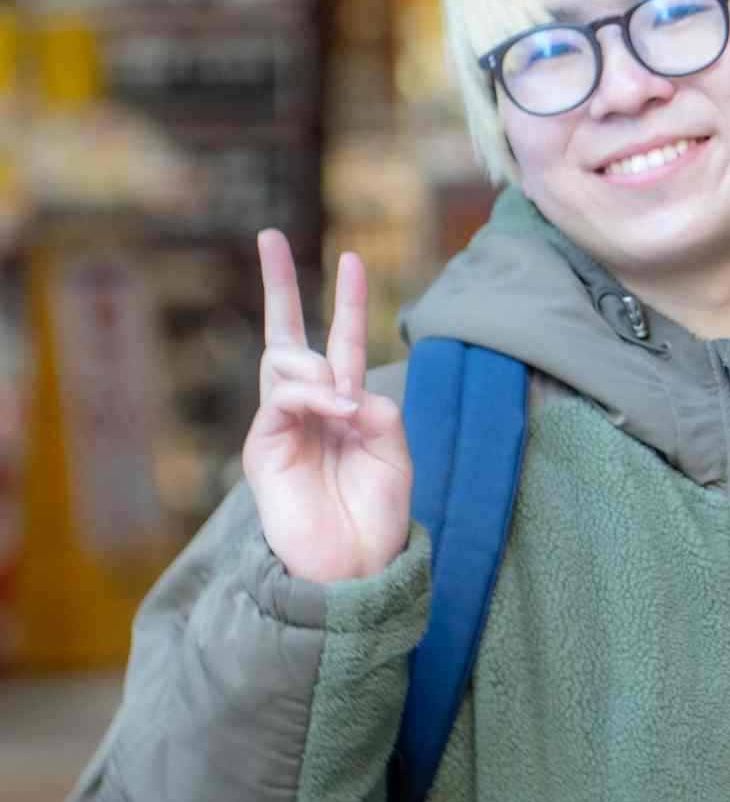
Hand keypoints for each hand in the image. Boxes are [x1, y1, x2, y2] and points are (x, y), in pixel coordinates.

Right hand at [242, 230, 411, 583]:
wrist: (353, 566)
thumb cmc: (376, 516)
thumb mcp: (394, 455)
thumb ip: (379, 413)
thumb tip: (347, 389)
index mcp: (344, 407)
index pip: (340, 342)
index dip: (347, 301)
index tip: (352, 257)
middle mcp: (308, 409)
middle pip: (286, 334)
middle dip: (278, 284)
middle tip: (269, 235)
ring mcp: (280, 425)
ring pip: (287, 362)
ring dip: (322, 373)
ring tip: (347, 411)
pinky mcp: (263, 445)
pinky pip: (283, 397)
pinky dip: (314, 396)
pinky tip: (339, 412)